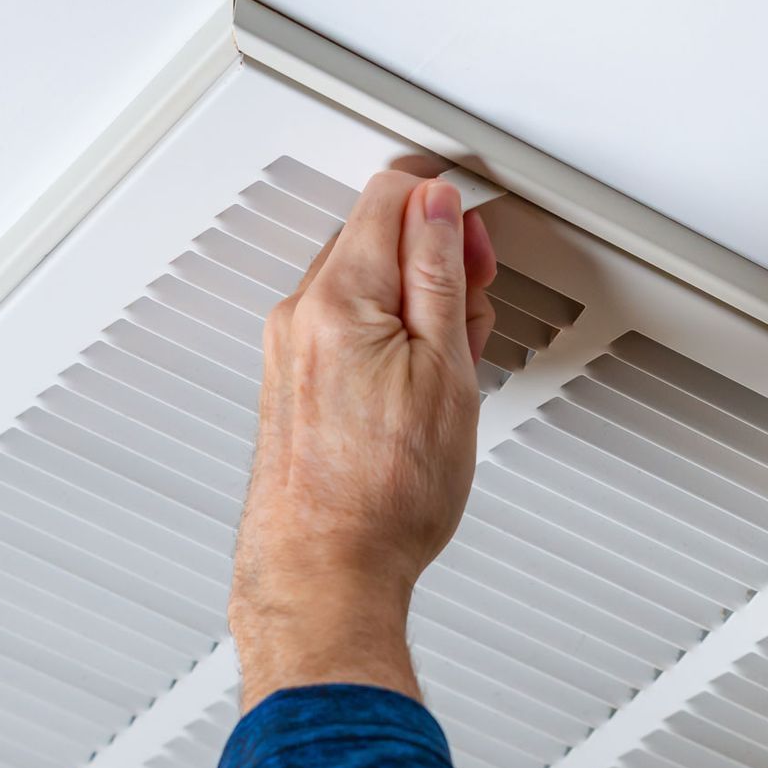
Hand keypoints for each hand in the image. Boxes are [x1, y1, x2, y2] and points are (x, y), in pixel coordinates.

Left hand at [229, 167, 496, 711]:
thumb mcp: (444, 372)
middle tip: (474, 312)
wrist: (327, 574)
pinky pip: (345, 329)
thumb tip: (438, 206)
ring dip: (415, 303)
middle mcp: (301, 315)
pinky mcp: (292, 385)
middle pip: (374, 235)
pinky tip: (418, 388)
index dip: (448, 207)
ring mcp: (290, 351)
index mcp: (340, 298)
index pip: (392, 194)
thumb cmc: (385, 498)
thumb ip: (439, 274)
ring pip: (362, 285)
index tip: (478, 241)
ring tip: (451, 363)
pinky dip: (388, 339)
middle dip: (435, 258)